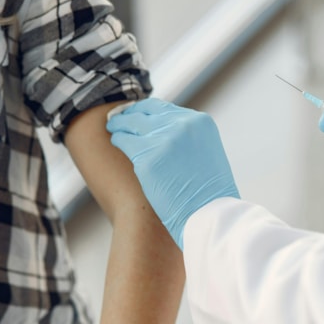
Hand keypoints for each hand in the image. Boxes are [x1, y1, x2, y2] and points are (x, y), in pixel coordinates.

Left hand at [106, 98, 238, 249]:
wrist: (210, 215)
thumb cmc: (209, 193)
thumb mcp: (206, 153)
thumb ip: (188, 138)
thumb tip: (163, 132)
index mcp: (200, 122)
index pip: (163, 108)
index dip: (146, 111)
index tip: (137, 115)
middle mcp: (182, 125)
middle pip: (145, 112)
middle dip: (130, 115)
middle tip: (119, 119)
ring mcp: (163, 140)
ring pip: (131, 123)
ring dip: (120, 125)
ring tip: (114, 128)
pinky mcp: (147, 158)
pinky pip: (123, 141)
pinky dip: (118, 140)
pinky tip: (116, 142)